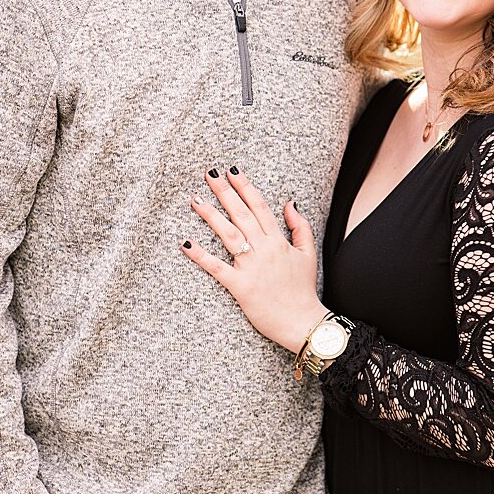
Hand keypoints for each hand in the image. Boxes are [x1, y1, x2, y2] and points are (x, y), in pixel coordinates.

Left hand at [181, 167, 326, 351]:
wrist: (303, 322)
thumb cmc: (303, 290)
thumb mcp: (308, 254)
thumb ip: (300, 227)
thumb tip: (290, 203)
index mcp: (278, 241)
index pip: (259, 206)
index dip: (245, 187)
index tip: (232, 171)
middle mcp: (264, 250)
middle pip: (241, 214)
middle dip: (224, 192)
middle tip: (209, 174)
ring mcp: (250, 267)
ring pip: (228, 234)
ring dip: (211, 215)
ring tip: (195, 199)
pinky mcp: (239, 285)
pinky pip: (216, 267)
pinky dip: (200, 255)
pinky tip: (185, 242)